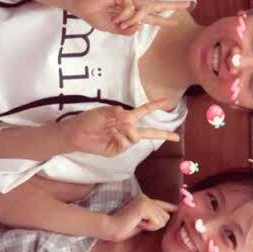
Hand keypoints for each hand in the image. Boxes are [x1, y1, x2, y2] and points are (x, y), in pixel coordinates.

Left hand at [59, 100, 180, 158]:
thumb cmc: (88, 120)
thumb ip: (115, 112)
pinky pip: (126, 143)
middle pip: (149, 131)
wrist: (76, 133)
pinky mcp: (117, 150)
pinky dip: (120, 137)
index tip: (168, 101)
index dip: (156, 105)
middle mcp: (127, 129)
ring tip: (113, 128)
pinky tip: (111, 134)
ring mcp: (123, 141)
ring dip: (127, 130)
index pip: (144, 111)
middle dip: (163, 134)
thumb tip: (126, 114)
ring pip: (136, 136)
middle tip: (176, 137)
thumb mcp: (102, 112)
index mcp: (126, 117)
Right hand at [75, 0, 191, 33]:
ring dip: (128, 21)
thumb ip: (127, 30)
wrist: (83, 7)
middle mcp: (133, 3)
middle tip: (188, 3)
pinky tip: (113, 15)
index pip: (151, 17)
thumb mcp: (114, 29)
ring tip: (116, 22)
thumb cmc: (97, 17)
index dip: (164, 19)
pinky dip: (122, 16)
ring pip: (140, 11)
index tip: (176, 21)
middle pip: (156, 5)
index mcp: (132, 13)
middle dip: (172, 5)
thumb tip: (139, 26)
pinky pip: (130, 9)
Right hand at [106, 194, 176, 241]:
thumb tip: (165, 218)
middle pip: (165, 215)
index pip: (162, 204)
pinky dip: (149, 226)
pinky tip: (138, 223)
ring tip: (137, 223)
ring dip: (151, 226)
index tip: (178, 209)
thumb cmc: (124, 227)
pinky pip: (156, 222)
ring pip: (162, 220)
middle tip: (140, 224)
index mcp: (144, 199)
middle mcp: (146, 197)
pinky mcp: (144, 207)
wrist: (110, 227)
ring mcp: (145, 201)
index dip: (171, 208)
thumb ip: (152, 217)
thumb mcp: (142, 221)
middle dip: (155, 224)